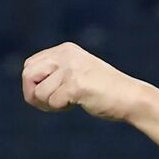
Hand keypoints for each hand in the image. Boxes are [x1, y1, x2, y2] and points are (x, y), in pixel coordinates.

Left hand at [22, 42, 142, 120]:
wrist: (131, 98)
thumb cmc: (104, 91)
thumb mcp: (77, 73)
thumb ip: (55, 74)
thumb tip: (28, 85)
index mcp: (65, 50)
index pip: (30, 65)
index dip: (33, 84)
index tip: (48, 94)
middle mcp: (66, 56)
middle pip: (28, 75)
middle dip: (33, 94)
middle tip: (50, 104)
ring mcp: (71, 69)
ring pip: (39, 92)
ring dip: (50, 104)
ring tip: (69, 103)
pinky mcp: (75, 85)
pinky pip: (53, 102)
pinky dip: (60, 108)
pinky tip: (76, 104)